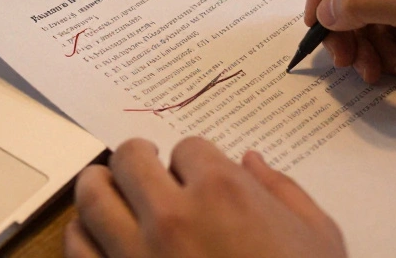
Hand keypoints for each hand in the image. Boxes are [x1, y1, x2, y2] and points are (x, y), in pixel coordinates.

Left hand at [67, 138, 345, 257]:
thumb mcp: (318, 238)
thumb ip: (283, 191)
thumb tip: (253, 161)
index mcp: (223, 193)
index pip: (188, 148)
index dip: (194, 161)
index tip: (196, 174)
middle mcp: (171, 216)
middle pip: (129, 158)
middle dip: (137, 157)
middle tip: (142, 166)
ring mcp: (136, 255)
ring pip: (92, 195)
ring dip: (100, 185)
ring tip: (108, 187)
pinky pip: (76, 248)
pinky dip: (82, 234)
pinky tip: (95, 235)